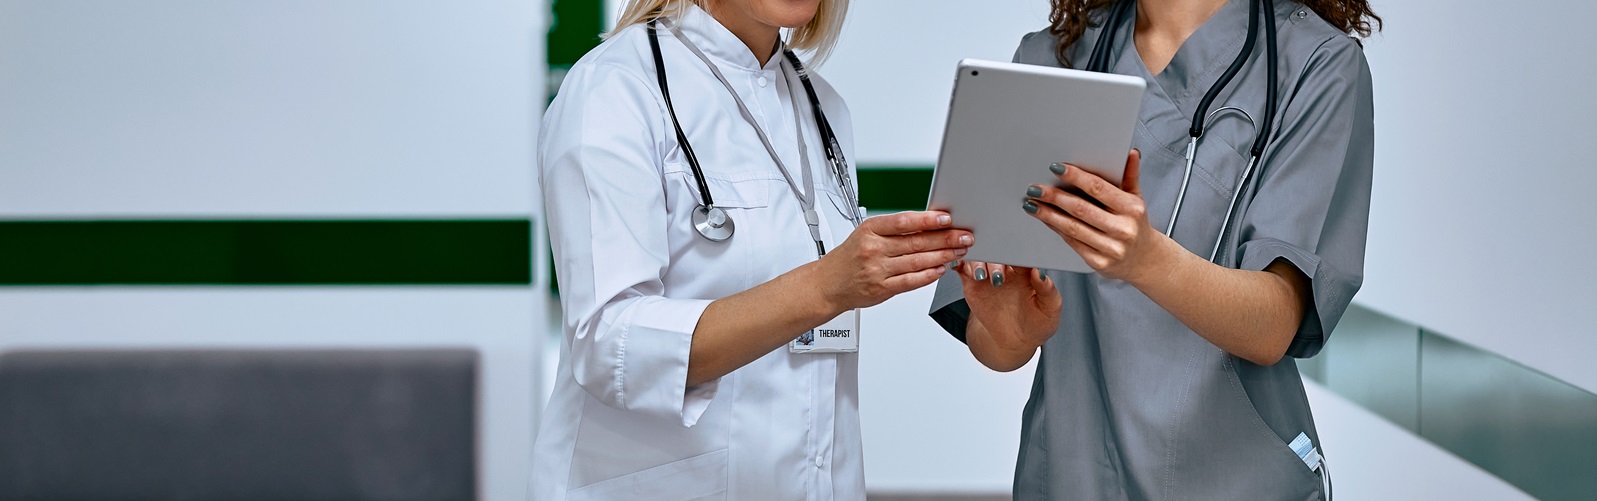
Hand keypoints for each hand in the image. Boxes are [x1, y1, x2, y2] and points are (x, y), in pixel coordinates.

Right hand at [813, 211, 973, 311]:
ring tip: (958, 251)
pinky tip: (941, 270)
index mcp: (870, 229)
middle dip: (945, 239)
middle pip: (916, 242)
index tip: (947, 219)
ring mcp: (877, 270)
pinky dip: (928, 275)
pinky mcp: (881, 289)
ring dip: (942, 256)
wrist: (828, 284)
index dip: (927, 220)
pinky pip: (910, 281)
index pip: (903, 221)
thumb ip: (894, 230)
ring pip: (917, 261)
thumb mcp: (866, 234)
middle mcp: (873, 249)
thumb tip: (928, 224)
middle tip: (964, 236)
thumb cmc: (850, 257)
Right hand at [958, 261, 1060, 350]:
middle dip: (995, 259)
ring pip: (978, 256)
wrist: (1015, 341)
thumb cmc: (1037, 323)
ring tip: (981, 276)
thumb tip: (1040, 273)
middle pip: (996, 251)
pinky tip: (957, 265)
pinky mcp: (972, 283)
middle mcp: (1006, 268)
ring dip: (977, 261)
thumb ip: (1048, 290)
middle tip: (998, 276)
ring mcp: (988, 274)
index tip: (1014, 259)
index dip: (1016, 252)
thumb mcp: (1050, 309)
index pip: (1020, 252)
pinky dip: (957, 262)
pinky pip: (962, 267)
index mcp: (1026, 270)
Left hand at [1024, 149, 1170, 283]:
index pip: (1098, 188)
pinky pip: (1072, 242)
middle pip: (1081, 208)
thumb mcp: (1137, 199)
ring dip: (1048, 214)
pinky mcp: (1099, 262)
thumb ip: (1131, 176)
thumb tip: (1131, 153)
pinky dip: (1056, 228)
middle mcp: (1123, 229)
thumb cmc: (1135, 224)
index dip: (1075, 176)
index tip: (1056, 168)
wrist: (1144, 259)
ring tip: (1032, 204)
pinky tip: (1045, 219)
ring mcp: (1111, 248)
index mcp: (1132, 209)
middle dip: (1054, 197)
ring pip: (1072, 227)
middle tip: (1035, 188)